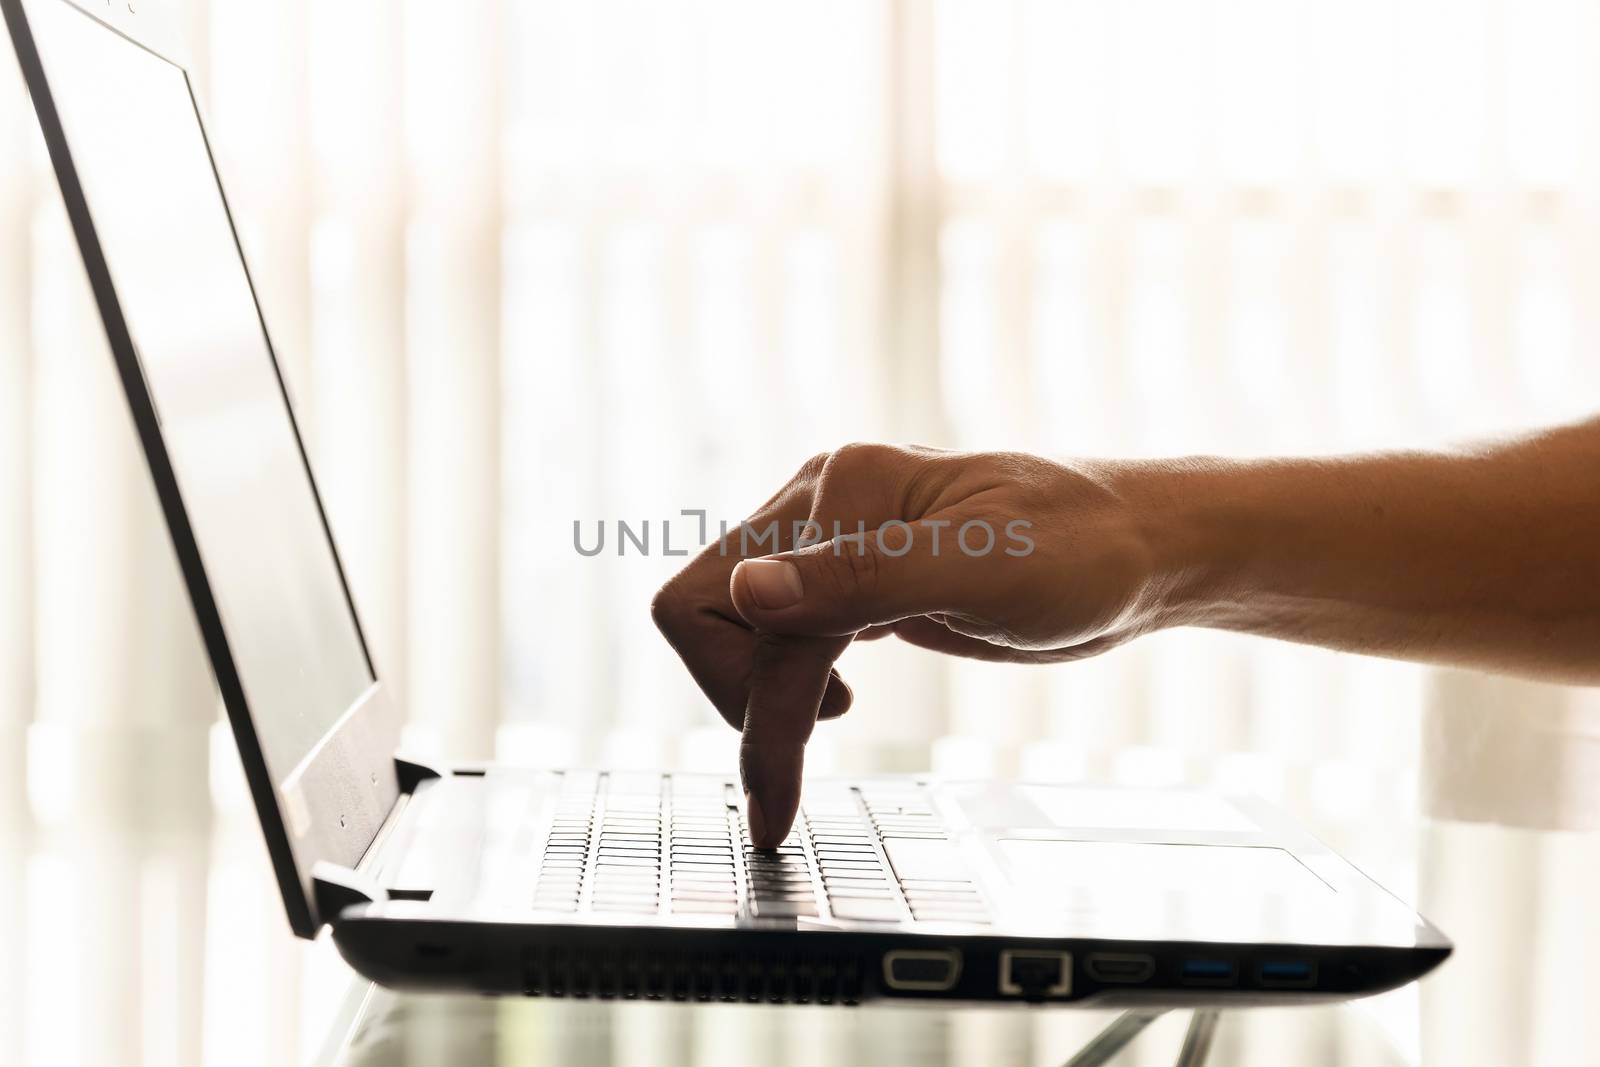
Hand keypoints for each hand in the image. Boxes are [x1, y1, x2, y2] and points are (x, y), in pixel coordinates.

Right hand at [650, 443, 1165, 845]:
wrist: (1144, 552)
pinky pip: (780, 630)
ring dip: (758, 689)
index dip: (758, 713)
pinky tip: (836, 701)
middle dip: (739, 692)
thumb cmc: (1086, 551)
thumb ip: (864, 578)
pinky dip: (784, 680)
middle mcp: (823, 506)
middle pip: (704, 604)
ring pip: (735, 621)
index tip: (774, 799)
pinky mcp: (857, 578)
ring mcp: (837, 542)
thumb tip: (749, 591)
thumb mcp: (986, 570)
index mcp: (843, 491)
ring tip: (824, 725)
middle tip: (795, 756)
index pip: (747, 613)